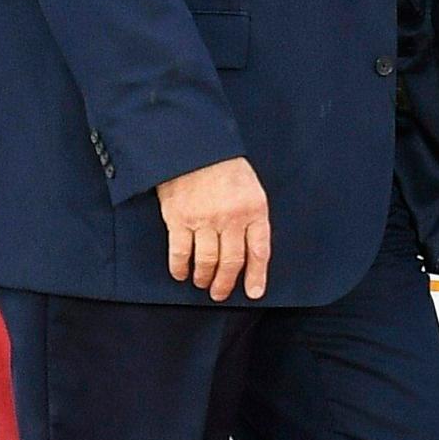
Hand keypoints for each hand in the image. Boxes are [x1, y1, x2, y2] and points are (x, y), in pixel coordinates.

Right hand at [160, 156, 271, 301]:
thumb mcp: (250, 187)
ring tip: (202, 283)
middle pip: (231, 261)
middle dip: (226, 283)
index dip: (257, 275)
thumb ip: (252, 216)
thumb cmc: (223, 166)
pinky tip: (181, 274)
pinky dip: (180, 268)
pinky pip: (181, 252)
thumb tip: (251, 249)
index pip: (259, 250)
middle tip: (220, 293)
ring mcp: (204, 219)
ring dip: (204, 278)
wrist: (193, 146)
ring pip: (207, 261)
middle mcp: (231, 217)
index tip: (254, 292)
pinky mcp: (179, 219)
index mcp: (254, 209)